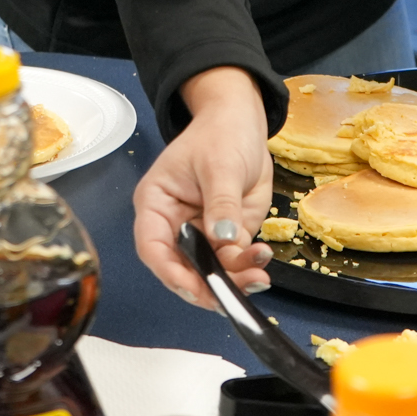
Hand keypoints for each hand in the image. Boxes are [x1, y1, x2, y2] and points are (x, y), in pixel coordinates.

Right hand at [133, 66, 274, 306]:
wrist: (243, 122)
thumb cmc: (220, 134)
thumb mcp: (220, 165)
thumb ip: (221, 204)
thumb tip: (223, 240)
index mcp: (156, 204)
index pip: (153, 247)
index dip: (171, 273)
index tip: (196, 287)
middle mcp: (175, 226)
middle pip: (183, 267)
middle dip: (208, 284)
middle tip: (234, 293)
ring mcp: (203, 233)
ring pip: (212, 270)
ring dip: (234, 278)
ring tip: (259, 275)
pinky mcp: (228, 235)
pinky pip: (235, 260)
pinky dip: (248, 266)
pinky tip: (262, 259)